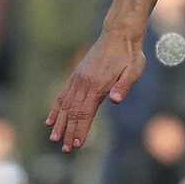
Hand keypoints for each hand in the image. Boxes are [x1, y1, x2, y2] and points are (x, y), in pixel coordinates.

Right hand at [46, 29, 144, 152]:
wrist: (119, 34)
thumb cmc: (130, 54)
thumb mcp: (134, 69)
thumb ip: (125, 85)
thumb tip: (116, 100)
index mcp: (97, 85)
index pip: (85, 113)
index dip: (81, 129)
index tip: (77, 144)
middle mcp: (83, 83)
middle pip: (73, 112)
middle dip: (69, 132)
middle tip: (65, 149)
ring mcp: (78, 79)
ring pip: (64, 105)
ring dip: (59, 123)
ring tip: (54, 138)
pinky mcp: (76, 75)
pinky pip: (63, 94)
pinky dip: (56, 108)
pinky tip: (50, 119)